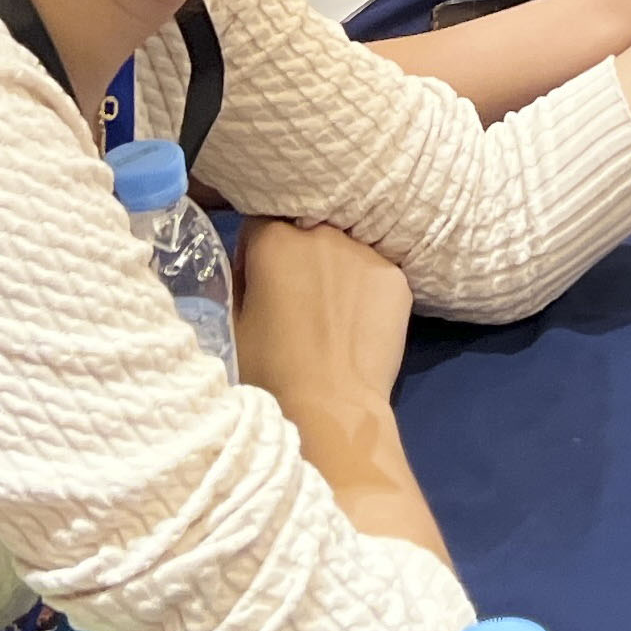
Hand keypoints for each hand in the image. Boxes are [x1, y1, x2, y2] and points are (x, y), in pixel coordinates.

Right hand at [233, 218, 414, 413]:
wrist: (329, 406)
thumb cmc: (269, 371)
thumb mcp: (233, 323)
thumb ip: (241, 281)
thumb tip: (251, 267)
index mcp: (275, 240)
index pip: (260, 224)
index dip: (255, 252)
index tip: (258, 280)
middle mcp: (324, 233)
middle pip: (306, 231)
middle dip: (298, 255)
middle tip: (296, 298)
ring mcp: (365, 252)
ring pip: (344, 249)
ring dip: (335, 268)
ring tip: (330, 313)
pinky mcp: (396, 276)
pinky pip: (374, 271)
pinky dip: (365, 288)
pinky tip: (358, 321)